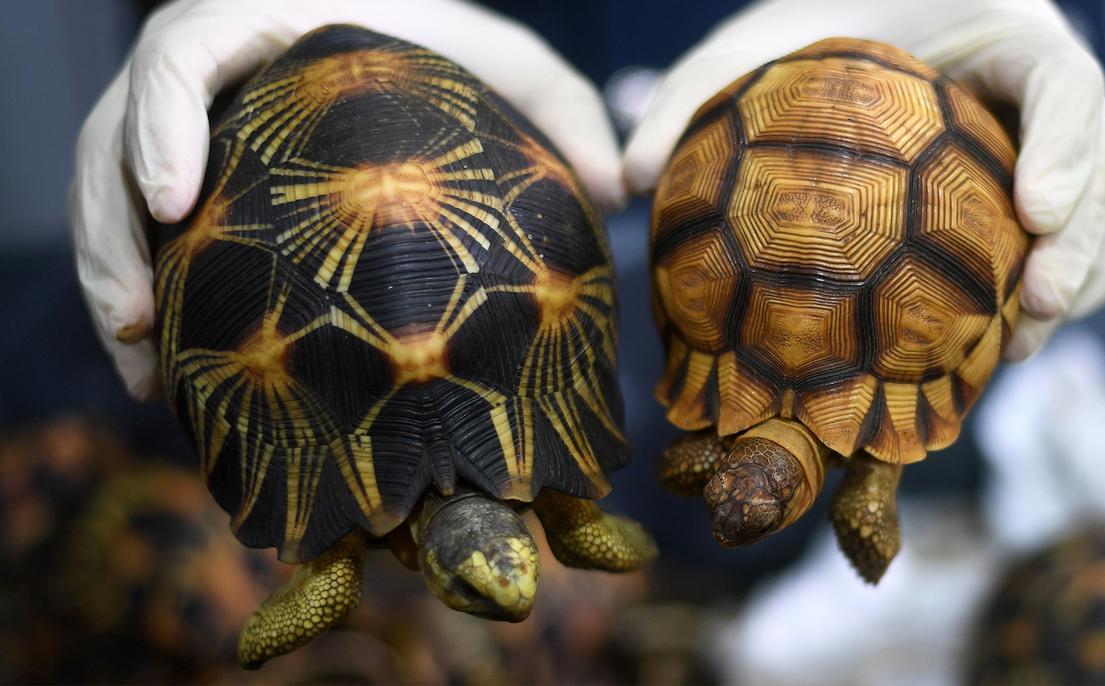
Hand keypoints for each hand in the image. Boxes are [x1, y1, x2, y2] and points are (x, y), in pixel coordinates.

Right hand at [71, 0, 623, 398]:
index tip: (170, 200)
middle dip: (110, 228)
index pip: (180, 50)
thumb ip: (563, 107)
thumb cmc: (450, 52)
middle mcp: (212, 67)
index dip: (159, 120)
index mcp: (267, 18)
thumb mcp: (512, 66)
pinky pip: (133, 226)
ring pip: (108, 189)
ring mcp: (188, 123)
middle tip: (137, 319)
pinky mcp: (186, 174)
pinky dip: (138, 290)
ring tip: (138, 367)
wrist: (401, 52)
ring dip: (110, 277)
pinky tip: (160, 367)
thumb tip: (614, 186)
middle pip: (117, 133)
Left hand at [623, 0, 1104, 360]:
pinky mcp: (1025, 206)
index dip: (1066, 144)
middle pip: (1099, 163)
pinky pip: (1063, 253)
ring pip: (1098, 220)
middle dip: (1082, 240)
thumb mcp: (740, 57)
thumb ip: (686, 102)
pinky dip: (1044, 301)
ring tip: (1020, 343)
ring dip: (1074, 286)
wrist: (829, 59)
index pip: (1062, 81)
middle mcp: (1033, 97)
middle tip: (1034, 304)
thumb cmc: (795, 48)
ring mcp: (1040, 153)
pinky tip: (997, 350)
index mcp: (997, 37)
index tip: (1035, 209)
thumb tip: (623, 180)